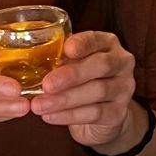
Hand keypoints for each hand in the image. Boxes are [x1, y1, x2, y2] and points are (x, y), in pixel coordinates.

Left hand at [32, 31, 141, 150]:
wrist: (102, 114)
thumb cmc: (81, 82)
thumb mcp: (72, 65)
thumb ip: (60, 59)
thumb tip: (31, 61)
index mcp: (108, 45)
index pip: (98, 39)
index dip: (83, 44)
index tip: (66, 49)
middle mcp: (121, 63)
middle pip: (102, 65)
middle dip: (72, 75)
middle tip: (46, 85)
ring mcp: (124, 88)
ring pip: (98, 91)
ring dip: (65, 99)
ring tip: (39, 106)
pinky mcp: (119, 113)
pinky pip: (95, 114)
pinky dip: (70, 116)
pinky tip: (50, 116)